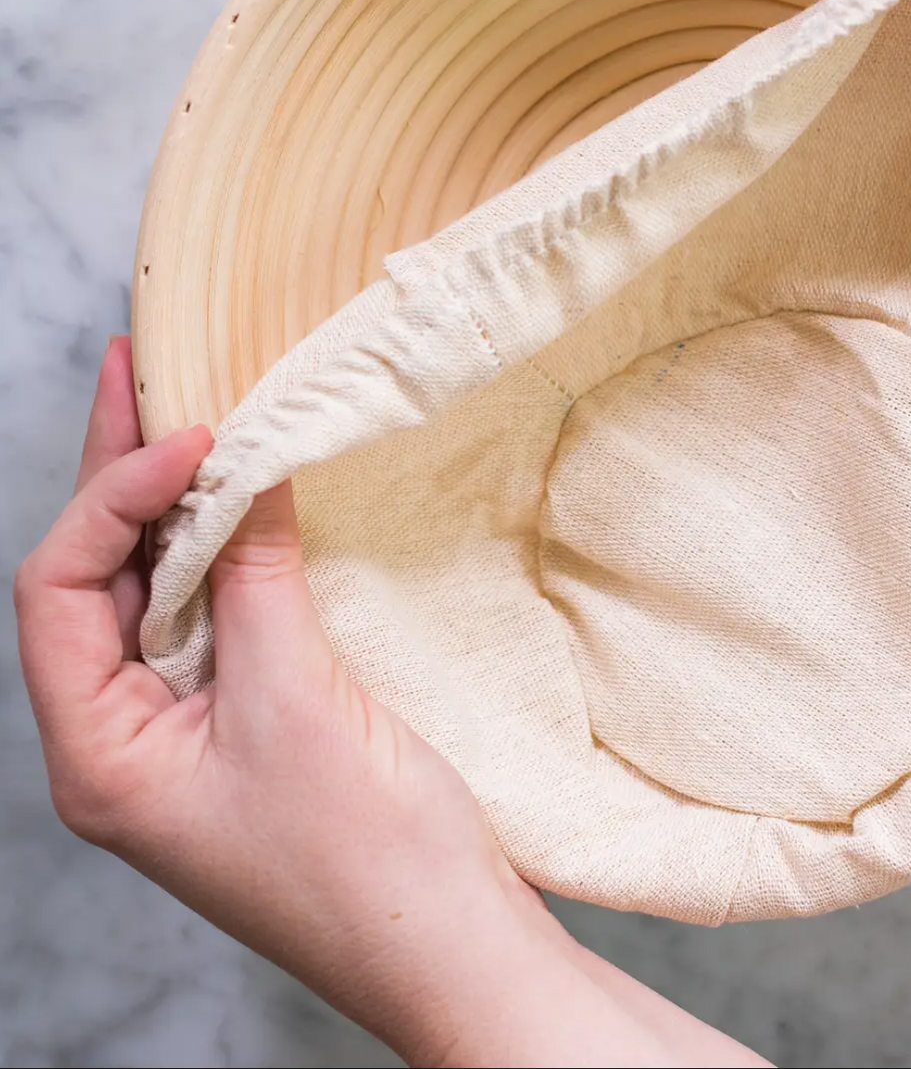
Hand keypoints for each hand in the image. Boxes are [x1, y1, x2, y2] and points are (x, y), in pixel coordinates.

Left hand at [15, 338, 765, 1068]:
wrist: (450, 945)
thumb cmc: (364, 860)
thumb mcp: (296, 704)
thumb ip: (255, 580)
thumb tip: (244, 472)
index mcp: (100, 755)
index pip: (59, 590)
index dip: (114, 496)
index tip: (195, 434)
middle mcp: (127, 741)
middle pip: (99, 580)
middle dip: (120, 473)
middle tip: (142, 365)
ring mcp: (190, 734)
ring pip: (161, 593)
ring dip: (177, 505)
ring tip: (186, 408)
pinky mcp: (253, 724)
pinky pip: (221, 618)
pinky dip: (232, 550)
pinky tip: (248, 500)